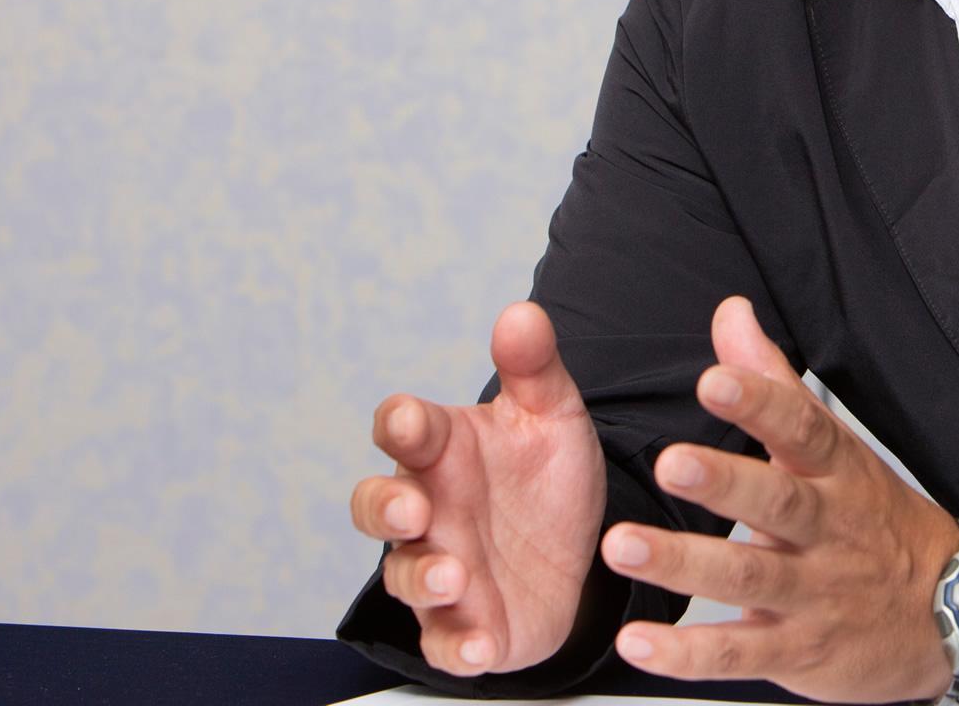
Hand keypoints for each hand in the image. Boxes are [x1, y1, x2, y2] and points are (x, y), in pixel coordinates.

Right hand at [348, 301, 605, 677]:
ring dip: (422, 578)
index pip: (401, 428)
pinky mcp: (465, 626)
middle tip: (413, 509)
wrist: (582, 550)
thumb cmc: (545, 477)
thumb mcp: (552, 416)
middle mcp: (430, 509)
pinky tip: (477, 643)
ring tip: (454, 576)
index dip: (400, 424)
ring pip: (404, 577)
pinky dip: (454, 646)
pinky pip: (443, 643)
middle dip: (385, 508)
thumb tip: (521, 312)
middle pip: (376, 506)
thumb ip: (534, 367)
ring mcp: (442, 569)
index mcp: (445, 450)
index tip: (411, 422)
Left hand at [597, 296, 958, 703]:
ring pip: (748, 579)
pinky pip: (739, 655)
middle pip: (778, 502)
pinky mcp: (798, 651)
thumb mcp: (838, 447)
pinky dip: (688, 654)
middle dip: (725, 483)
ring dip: (683, 564)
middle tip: (673, 462)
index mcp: (835, 472)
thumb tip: (731, 314)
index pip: (803, 428)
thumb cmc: (877, 520)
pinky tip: (640, 644)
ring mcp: (813, 593)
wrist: (951, 612)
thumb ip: (773, 383)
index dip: (760, 403)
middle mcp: (825, 529)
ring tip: (623, 546)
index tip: (716, 380)